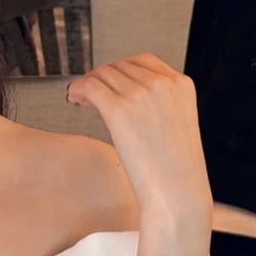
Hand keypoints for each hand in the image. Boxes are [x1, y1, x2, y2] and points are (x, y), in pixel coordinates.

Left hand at [66, 54, 211, 222]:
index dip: (121, 70)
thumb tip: (127, 96)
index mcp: (181, 85)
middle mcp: (161, 83)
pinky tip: (75, 99)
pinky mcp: (118, 109)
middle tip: (91, 92)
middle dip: (103, 78)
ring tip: (81, 97)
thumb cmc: (177, 170)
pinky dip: (78, 89)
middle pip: (119, 66)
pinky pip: (90, 86)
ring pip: (102, 74)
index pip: (143, 61)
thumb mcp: (178, 123)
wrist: (177, 193)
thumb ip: (159, 103)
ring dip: (88, 83)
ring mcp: (140, 94)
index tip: (110, 81)